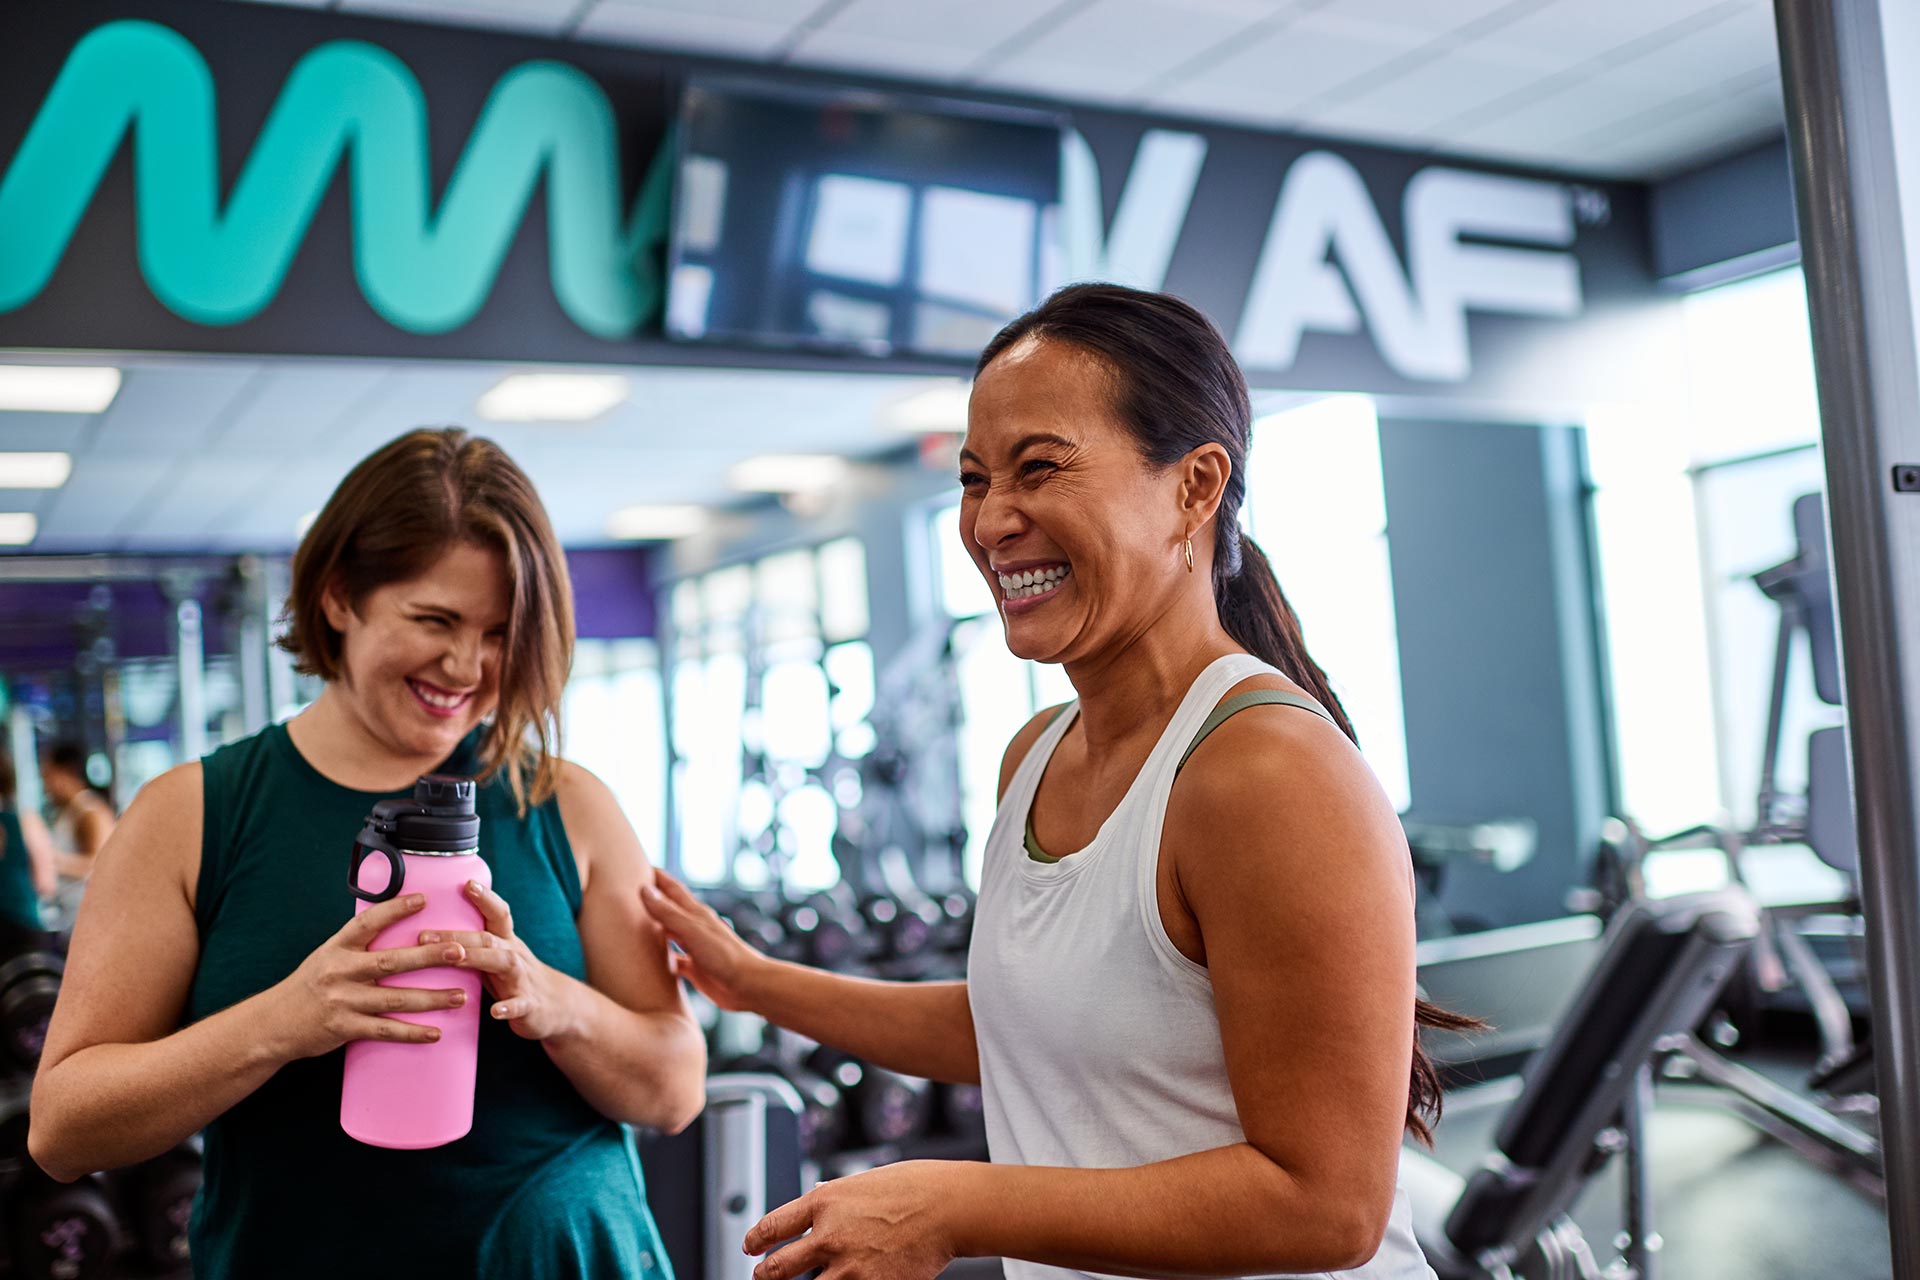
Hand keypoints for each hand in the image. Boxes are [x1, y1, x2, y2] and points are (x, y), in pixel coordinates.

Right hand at [267, 893, 469, 1060]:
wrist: (273, 1024)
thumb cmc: (309, 986)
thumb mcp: (327, 956)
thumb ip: (358, 945)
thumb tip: (398, 925)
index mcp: (337, 948)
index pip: (368, 923)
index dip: (395, 909)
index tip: (424, 899)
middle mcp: (340, 971)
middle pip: (391, 961)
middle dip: (428, 956)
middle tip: (459, 950)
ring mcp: (342, 1001)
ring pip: (395, 999)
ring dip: (431, 998)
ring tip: (461, 996)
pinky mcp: (344, 1028)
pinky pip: (384, 1030)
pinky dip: (411, 1032)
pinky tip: (435, 1033)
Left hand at [421, 881, 573, 1040]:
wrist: (556, 1006)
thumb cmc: (515, 978)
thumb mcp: (497, 955)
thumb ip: (474, 943)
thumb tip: (431, 931)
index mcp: (506, 941)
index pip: (498, 914)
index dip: (485, 898)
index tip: (467, 883)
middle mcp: (515, 954)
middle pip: (488, 938)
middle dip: (457, 935)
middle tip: (424, 936)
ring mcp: (523, 979)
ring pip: (504, 962)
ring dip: (478, 958)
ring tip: (456, 958)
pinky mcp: (530, 1006)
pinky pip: (520, 1005)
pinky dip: (508, 1007)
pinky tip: (496, 1012)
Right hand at [641, 869, 770, 1011]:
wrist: (749, 986)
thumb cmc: (725, 956)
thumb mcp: (692, 931)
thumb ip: (668, 913)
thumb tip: (644, 889)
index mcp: (695, 913)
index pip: (672, 888)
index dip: (656, 876)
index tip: (636, 863)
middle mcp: (694, 927)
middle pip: (668, 910)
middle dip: (650, 901)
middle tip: (628, 894)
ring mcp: (695, 948)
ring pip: (669, 935)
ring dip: (654, 930)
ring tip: (632, 927)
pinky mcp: (695, 969)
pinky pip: (674, 961)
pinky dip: (661, 960)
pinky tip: (649, 964)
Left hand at [745, 1161, 958, 1279]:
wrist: (949, 1206)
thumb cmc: (913, 1187)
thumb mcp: (861, 1182)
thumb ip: (834, 1201)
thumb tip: (812, 1214)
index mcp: (824, 1202)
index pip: (772, 1227)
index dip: (754, 1240)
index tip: (750, 1247)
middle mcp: (829, 1236)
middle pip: (777, 1268)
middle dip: (764, 1275)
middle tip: (762, 1275)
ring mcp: (849, 1267)